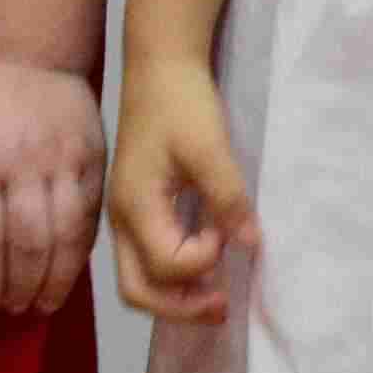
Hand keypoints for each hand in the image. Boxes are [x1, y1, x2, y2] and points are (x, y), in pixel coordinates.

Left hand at [0, 57, 104, 316]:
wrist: (27, 53)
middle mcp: (22, 163)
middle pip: (29, 244)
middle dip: (22, 289)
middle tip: (15, 311)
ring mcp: (63, 161)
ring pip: (66, 236)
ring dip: (55, 281)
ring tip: (43, 304)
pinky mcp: (93, 158)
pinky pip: (90, 216)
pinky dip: (79, 251)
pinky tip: (67, 271)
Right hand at [104, 55, 258, 325]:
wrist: (160, 64)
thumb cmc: (181, 102)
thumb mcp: (209, 147)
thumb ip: (228, 199)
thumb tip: (250, 246)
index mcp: (134, 206)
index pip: (166, 264)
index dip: (203, 260)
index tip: (227, 231)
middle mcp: (121, 220)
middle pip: (138, 292)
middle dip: (181, 308)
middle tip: (223, 306)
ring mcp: (124, 216)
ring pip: (139, 280)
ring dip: (177, 296)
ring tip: (217, 293)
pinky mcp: (136, 207)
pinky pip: (147, 259)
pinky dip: (174, 274)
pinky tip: (205, 260)